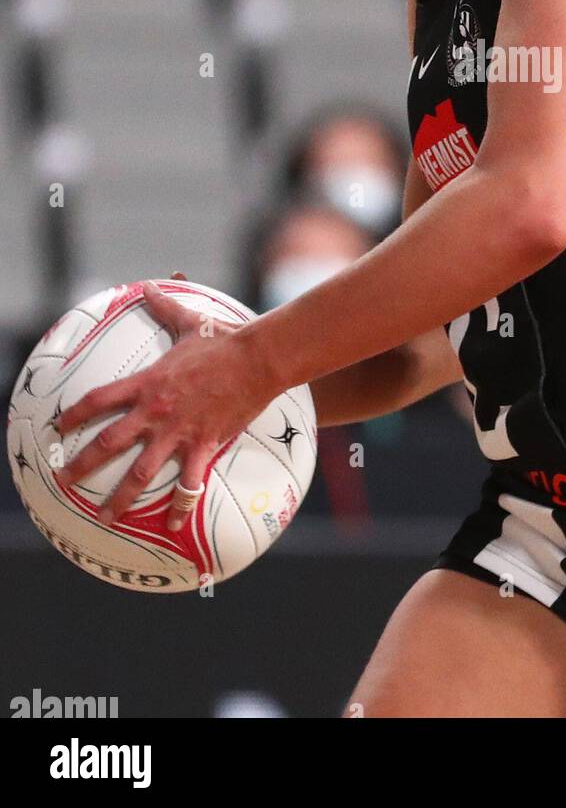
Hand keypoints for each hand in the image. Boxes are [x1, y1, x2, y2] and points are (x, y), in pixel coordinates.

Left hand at [54, 272, 274, 531]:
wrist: (259, 359)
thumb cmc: (226, 339)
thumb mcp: (191, 321)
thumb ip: (165, 306)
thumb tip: (149, 285)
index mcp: (148, 383)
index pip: (99, 400)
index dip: (75, 414)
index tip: (61, 426)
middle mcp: (156, 411)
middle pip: (108, 443)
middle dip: (81, 465)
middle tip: (63, 481)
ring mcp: (179, 431)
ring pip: (141, 472)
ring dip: (120, 497)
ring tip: (105, 518)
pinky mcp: (204, 444)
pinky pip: (189, 482)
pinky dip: (178, 506)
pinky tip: (171, 526)